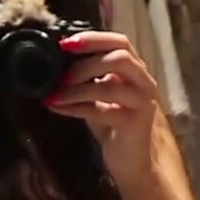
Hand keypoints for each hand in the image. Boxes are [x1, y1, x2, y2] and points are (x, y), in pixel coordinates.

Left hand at [44, 31, 158, 180]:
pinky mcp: (134, 124)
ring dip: (77, 88)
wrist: (131, 161)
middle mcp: (144, 82)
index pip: (120, 41)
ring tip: (54, 93)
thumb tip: (54, 61)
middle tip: (60, 75)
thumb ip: (86, 76)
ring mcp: (142, 102)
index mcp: (136, 69)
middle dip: (86, 63)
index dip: (93, 39)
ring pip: (110, 85)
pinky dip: (76, 108)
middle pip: (120, 57)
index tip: (65, 44)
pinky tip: (57, 107)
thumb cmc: (113, 125)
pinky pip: (103, 111)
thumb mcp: (99, 94)